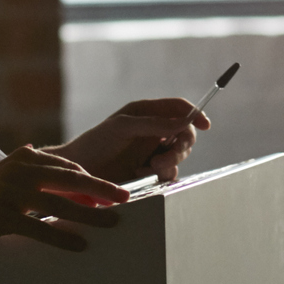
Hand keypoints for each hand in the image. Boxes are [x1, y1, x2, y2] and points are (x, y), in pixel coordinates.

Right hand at [0, 146, 129, 251]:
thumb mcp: (11, 172)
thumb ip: (39, 169)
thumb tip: (73, 170)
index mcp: (25, 158)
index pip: (68, 167)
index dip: (92, 180)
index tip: (112, 192)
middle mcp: (19, 170)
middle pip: (70, 180)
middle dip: (101, 190)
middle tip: (124, 199)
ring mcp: (10, 193)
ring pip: (59, 204)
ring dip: (89, 215)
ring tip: (110, 223)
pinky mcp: (2, 217)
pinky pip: (40, 229)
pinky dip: (62, 237)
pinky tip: (80, 245)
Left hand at [54, 98, 207, 184]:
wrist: (79, 173)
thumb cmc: (96, 143)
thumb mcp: (123, 127)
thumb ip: (154, 123)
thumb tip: (185, 121)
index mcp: (146, 112)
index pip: (178, 107)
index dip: (194, 114)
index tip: (204, 125)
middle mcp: (152, 130)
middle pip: (184, 133)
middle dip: (180, 147)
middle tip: (162, 160)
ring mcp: (151, 150)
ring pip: (178, 155)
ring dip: (169, 163)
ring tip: (148, 168)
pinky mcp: (149, 171)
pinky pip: (168, 172)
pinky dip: (160, 175)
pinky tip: (141, 175)